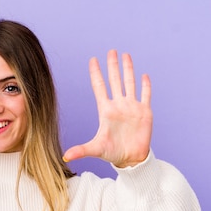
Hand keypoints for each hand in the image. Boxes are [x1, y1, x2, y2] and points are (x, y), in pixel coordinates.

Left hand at [63, 50, 151, 167]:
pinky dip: (145, 85)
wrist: (131, 159)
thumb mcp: (95, 149)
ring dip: (128, 69)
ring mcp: (132, 107)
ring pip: (130, 83)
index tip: (93, 59)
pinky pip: (146, 95)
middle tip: (111, 51)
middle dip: (112, 65)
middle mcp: (119, 105)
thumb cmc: (112, 153)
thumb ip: (81, 150)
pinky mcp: (144, 112)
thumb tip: (64, 157)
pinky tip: (144, 75)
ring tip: (126, 55)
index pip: (100, 87)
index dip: (96, 73)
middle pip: (115, 80)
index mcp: (106, 110)